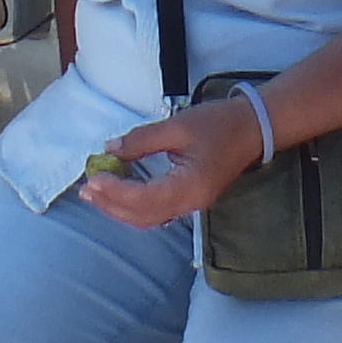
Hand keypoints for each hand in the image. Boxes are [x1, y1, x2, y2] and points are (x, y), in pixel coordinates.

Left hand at [79, 99, 267, 229]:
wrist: (254, 128)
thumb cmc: (219, 124)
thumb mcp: (178, 125)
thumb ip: (142, 139)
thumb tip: (110, 149)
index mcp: (190, 186)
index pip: (144, 199)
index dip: (115, 191)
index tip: (93, 177)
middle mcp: (191, 203)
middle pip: (143, 216)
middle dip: (111, 204)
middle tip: (86, 188)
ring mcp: (192, 205)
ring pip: (149, 218)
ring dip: (120, 209)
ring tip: (96, 193)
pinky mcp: (190, 200)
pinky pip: (157, 212)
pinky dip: (134, 206)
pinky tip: (119, 192)